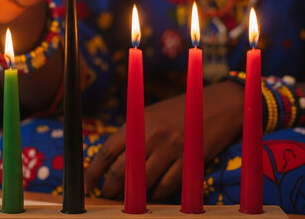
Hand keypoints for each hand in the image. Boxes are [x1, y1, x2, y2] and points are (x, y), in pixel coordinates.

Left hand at [84, 81, 243, 200]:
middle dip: (111, 188)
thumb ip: (132, 134)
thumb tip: (111, 160)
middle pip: (122, 171)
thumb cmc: (180, 110)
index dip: (93, 172)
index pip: (107, 152)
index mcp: (137, 121)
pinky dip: (157, 194)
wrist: (219, 105)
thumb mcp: (150, 114)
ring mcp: (171, 149)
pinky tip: (153, 194)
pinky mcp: (189, 161)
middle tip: (107, 196)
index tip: (86, 186)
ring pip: (143, 183)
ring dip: (134, 195)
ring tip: (130, 199)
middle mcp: (151, 135)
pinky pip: (166, 186)